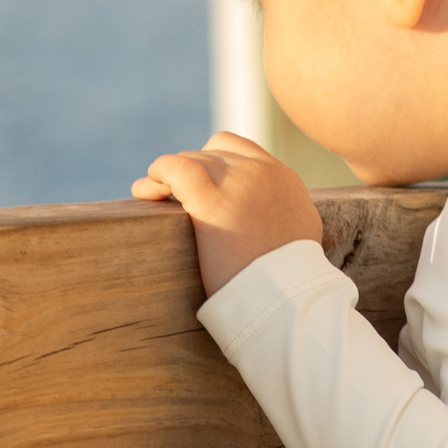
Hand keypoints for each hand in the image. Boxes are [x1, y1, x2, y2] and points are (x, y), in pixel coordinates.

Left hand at [132, 131, 323, 296]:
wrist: (289, 296)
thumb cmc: (292, 278)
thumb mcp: (302, 231)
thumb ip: (286, 210)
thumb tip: (268, 215)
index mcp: (284, 178)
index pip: (240, 151)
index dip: (214, 163)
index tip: (201, 186)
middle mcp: (263, 171)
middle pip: (212, 154)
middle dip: (192, 173)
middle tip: (175, 197)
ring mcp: (238, 182)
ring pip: (192, 160)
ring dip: (171, 176)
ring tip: (154, 196)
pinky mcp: (212, 200)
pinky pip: (174, 168)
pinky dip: (156, 174)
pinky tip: (145, 192)